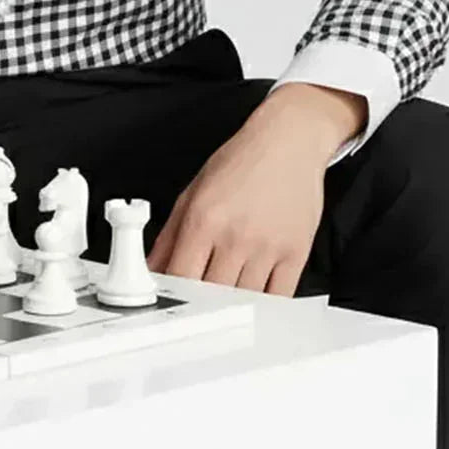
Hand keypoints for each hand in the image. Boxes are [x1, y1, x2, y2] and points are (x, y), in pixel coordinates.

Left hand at [144, 118, 326, 296]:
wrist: (289, 141)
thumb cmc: (241, 162)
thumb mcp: (192, 192)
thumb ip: (168, 236)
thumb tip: (152, 270)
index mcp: (204, 219)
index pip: (180, 277)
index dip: (170, 297)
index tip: (168, 303)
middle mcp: (235, 235)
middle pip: (212, 296)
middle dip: (200, 306)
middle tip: (195, 308)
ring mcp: (267, 247)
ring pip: (244, 301)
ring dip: (231, 307)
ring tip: (224, 301)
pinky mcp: (296, 252)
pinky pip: (278, 297)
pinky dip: (263, 306)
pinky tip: (254, 302)